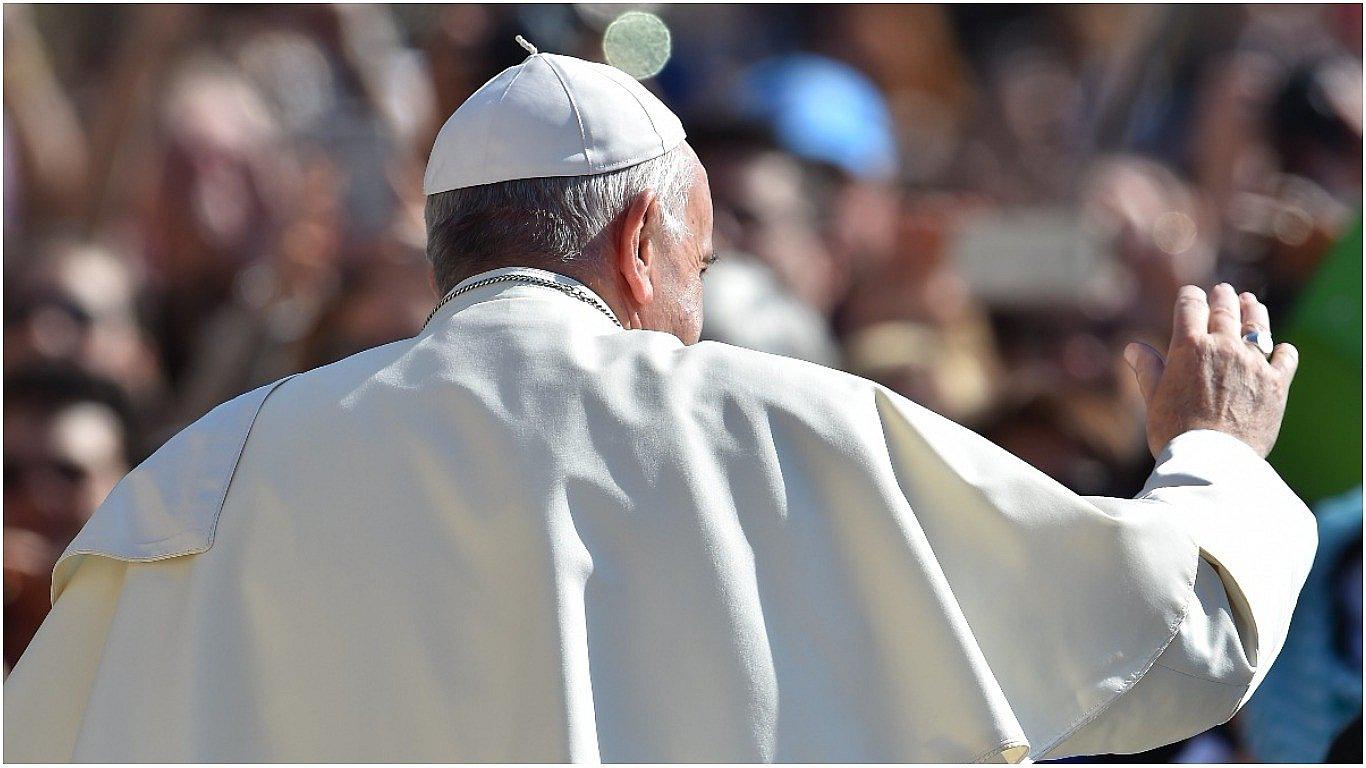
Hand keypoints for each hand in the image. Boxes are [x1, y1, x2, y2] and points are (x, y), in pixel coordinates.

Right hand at [1124, 283, 1298, 458]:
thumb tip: (1133, 348)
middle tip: (1224, 290)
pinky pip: (1284, 357)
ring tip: (1252, 303)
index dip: (1189, 297)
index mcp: (1189, 347)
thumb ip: (1148, 369)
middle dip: (1223, 297)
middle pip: (1226, 310)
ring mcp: (1253, 364)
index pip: (1190, 306)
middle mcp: (1223, 348)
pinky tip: (1280, 348)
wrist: (1212, 460)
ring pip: (1257, 326)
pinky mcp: (1276, 384)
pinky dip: (1282, 350)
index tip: (1190, 295)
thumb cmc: (1174, 432)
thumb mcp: (1153, 399)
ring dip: (1254, 311)